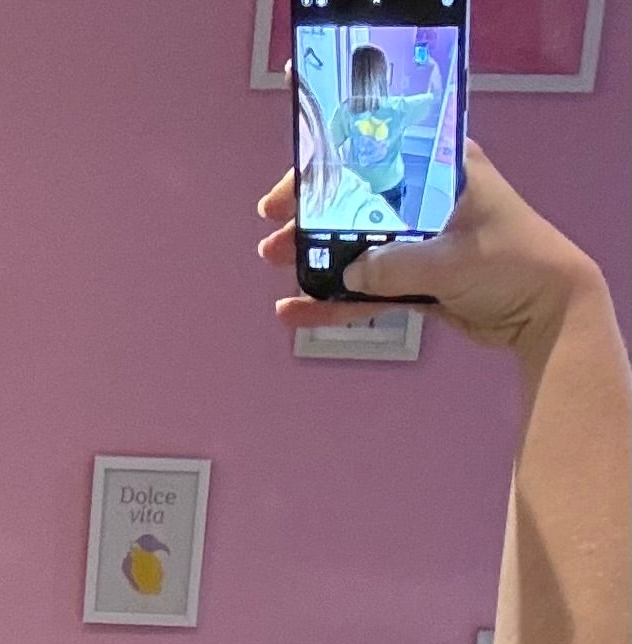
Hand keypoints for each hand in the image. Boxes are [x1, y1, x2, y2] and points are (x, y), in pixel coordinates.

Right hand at [259, 145, 598, 351]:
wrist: (545, 311)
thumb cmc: (512, 263)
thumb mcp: (451, 260)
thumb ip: (395, 266)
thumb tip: (346, 273)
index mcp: (438, 169)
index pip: (371, 157)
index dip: (324, 171)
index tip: (288, 193)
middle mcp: (423, 199)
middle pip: (354, 201)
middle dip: (310, 219)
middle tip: (272, 236)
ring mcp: (417, 240)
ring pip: (355, 245)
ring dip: (316, 258)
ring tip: (275, 267)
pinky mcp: (414, 279)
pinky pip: (365, 286)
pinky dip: (335, 300)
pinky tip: (298, 310)